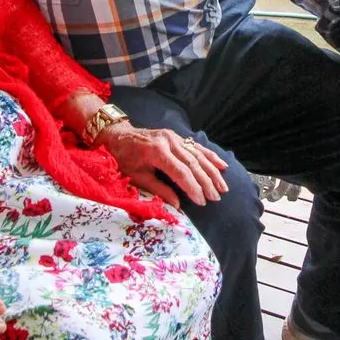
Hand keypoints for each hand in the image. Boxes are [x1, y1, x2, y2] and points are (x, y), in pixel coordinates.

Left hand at [96, 122, 228, 208]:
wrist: (117, 136)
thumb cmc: (123, 159)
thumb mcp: (136, 176)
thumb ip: (158, 189)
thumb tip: (177, 204)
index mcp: (156, 151)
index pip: (181, 172)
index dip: (193, 188)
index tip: (202, 201)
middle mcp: (168, 141)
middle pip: (193, 164)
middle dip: (206, 182)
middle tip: (215, 198)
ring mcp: (174, 136)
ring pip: (198, 155)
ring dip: (212, 172)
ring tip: (223, 187)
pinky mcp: (177, 136)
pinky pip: (197, 147)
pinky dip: (210, 156)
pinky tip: (222, 166)